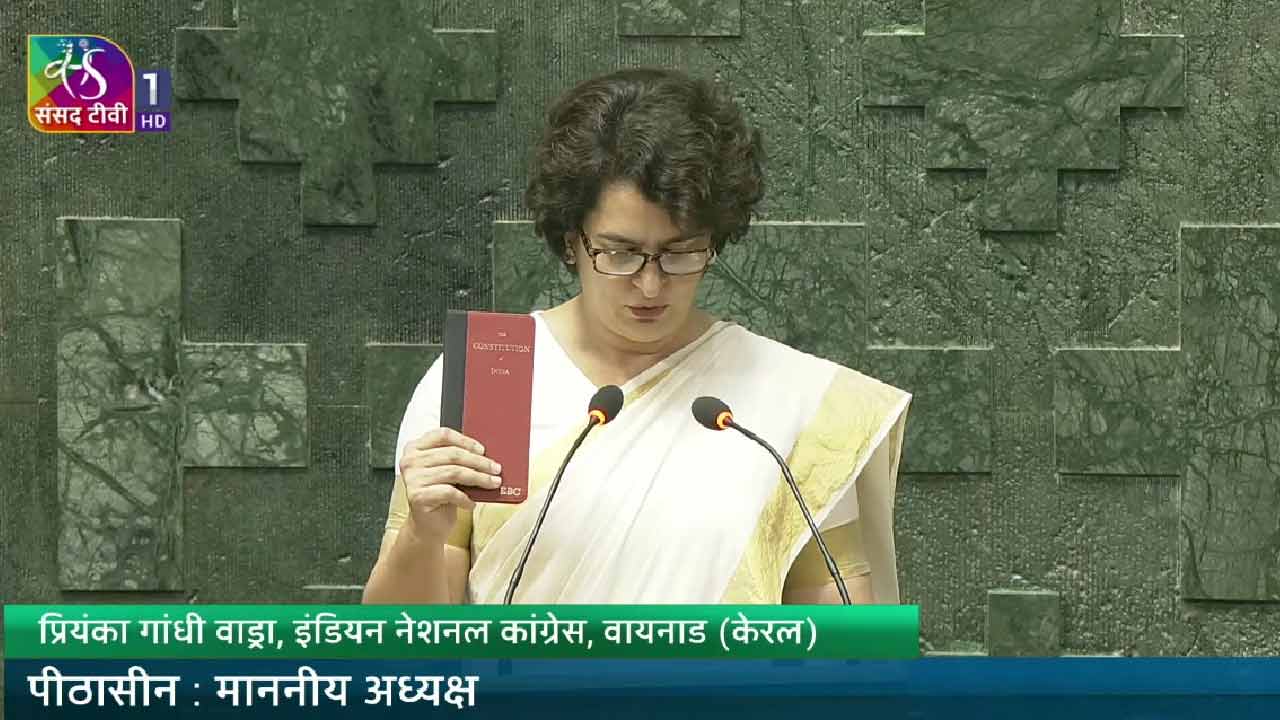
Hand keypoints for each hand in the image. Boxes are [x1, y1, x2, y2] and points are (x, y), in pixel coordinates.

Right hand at [398, 428, 501, 543]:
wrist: (427, 525)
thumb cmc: (440, 495)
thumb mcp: (448, 472)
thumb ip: (458, 459)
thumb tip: (487, 454)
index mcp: (415, 448)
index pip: (443, 435)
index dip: (466, 441)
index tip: (483, 450)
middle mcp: (410, 461)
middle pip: (452, 454)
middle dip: (479, 462)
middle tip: (496, 469)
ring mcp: (412, 478)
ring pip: (454, 472)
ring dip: (478, 478)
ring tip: (492, 483)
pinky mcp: (417, 496)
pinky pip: (449, 492)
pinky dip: (465, 498)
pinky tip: (472, 503)